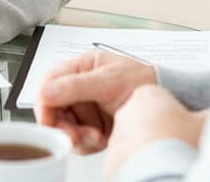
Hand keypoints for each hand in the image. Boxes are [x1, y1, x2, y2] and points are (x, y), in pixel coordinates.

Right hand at [35, 51, 156, 153]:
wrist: (165, 101)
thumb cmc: (142, 82)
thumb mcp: (109, 81)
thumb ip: (76, 86)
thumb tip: (47, 91)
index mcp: (80, 67)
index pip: (48, 82)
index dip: (44, 102)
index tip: (47, 120)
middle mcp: (78, 86)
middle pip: (53, 109)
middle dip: (63, 125)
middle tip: (75, 136)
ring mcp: (84, 107)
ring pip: (64, 126)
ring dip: (78, 136)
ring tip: (98, 135)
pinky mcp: (91, 125)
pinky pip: (77, 138)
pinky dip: (87, 143)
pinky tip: (102, 138)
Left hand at [104, 85, 206, 180]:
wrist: (161, 174)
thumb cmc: (181, 145)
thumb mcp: (205, 124)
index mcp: (147, 96)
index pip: (158, 101)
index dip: (173, 115)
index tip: (183, 127)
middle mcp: (126, 113)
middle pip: (144, 121)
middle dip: (158, 132)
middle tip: (175, 146)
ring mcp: (116, 137)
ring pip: (134, 143)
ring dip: (147, 151)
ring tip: (166, 162)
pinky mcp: (111, 162)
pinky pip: (126, 163)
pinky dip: (138, 168)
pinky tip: (153, 172)